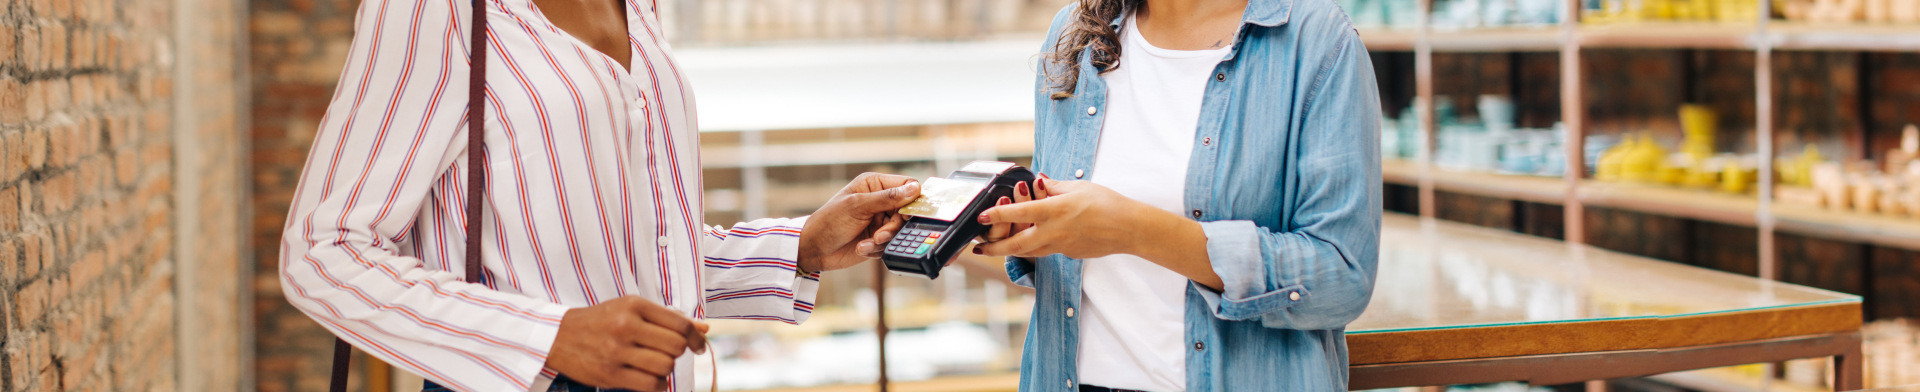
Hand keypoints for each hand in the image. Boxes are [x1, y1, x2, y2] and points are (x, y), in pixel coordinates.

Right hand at [545, 296, 709, 391]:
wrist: (558, 336)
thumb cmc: (601, 321)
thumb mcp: (631, 310)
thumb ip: (667, 319)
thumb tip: (704, 329)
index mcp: (634, 305)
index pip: (680, 324)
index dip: (696, 338)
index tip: (698, 346)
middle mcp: (626, 326)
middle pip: (676, 346)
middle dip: (678, 353)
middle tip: (667, 354)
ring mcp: (616, 351)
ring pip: (665, 366)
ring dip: (666, 370)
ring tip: (654, 365)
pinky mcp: (609, 374)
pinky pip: (650, 385)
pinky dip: (657, 385)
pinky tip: (648, 379)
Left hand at [798, 173, 920, 272]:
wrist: (814, 249)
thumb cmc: (829, 221)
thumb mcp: (857, 206)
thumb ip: (887, 198)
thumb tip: (914, 189)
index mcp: (875, 185)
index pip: (906, 186)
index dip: (912, 200)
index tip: (906, 214)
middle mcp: (880, 201)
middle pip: (906, 211)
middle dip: (894, 226)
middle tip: (880, 235)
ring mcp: (880, 221)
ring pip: (900, 230)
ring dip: (885, 239)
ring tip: (869, 242)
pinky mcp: (878, 239)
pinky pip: (891, 244)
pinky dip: (878, 249)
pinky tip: (862, 247)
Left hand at [973, 179, 1223, 289]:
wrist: (1128, 227)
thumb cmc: (1106, 203)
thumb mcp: (1078, 187)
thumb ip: (1054, 187)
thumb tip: (1039, 182)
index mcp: (1054, 211)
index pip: (1020, 213)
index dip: (998, 215)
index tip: (982, 217)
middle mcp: (1054, 231)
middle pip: (1017, 244)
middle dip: (995, 247)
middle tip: (979, 247)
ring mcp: (1061, 246)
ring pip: (1029, 252)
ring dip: (1010, 251)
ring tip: (996, 249)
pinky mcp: (1069, 254)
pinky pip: (1047, 251)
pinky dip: (1034, 248)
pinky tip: (1030, 243)